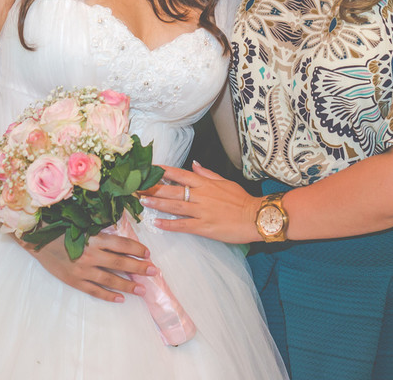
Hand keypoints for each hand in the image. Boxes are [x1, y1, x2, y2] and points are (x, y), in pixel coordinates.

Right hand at [25, 231, 154, 302]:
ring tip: (142, 289)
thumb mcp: (82, 224)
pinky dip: (108, 295)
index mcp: (94, 238)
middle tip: (154, 272)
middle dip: (139, 267)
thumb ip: (100, 232)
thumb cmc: (60, 227)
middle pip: (120, 262)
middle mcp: (90, 254)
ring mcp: (82, 269)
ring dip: (128, 285)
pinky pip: (94, 290)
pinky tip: (120, 299)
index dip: (137, 249)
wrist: (37, 239)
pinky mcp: (74, 280)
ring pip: (110, 279)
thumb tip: (121, 237)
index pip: (122, 244)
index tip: (148, 253)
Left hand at [141, 162, 261, 243]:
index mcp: (205, 183)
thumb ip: (207, 173)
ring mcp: (201, 211)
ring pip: (174, 206)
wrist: (256, 217)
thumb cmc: (241, 200)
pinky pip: (183, 225)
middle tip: (136, 186)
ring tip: (142, 201)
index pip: (179, 174)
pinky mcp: (204, 227)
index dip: (162, 171)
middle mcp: (201, 195)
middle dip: (153, 187)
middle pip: (172, 189)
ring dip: (157, 203)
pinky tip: (157, 223)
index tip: (148, 169)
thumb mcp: (224, 181)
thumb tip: (193, 164)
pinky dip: (169, 224)